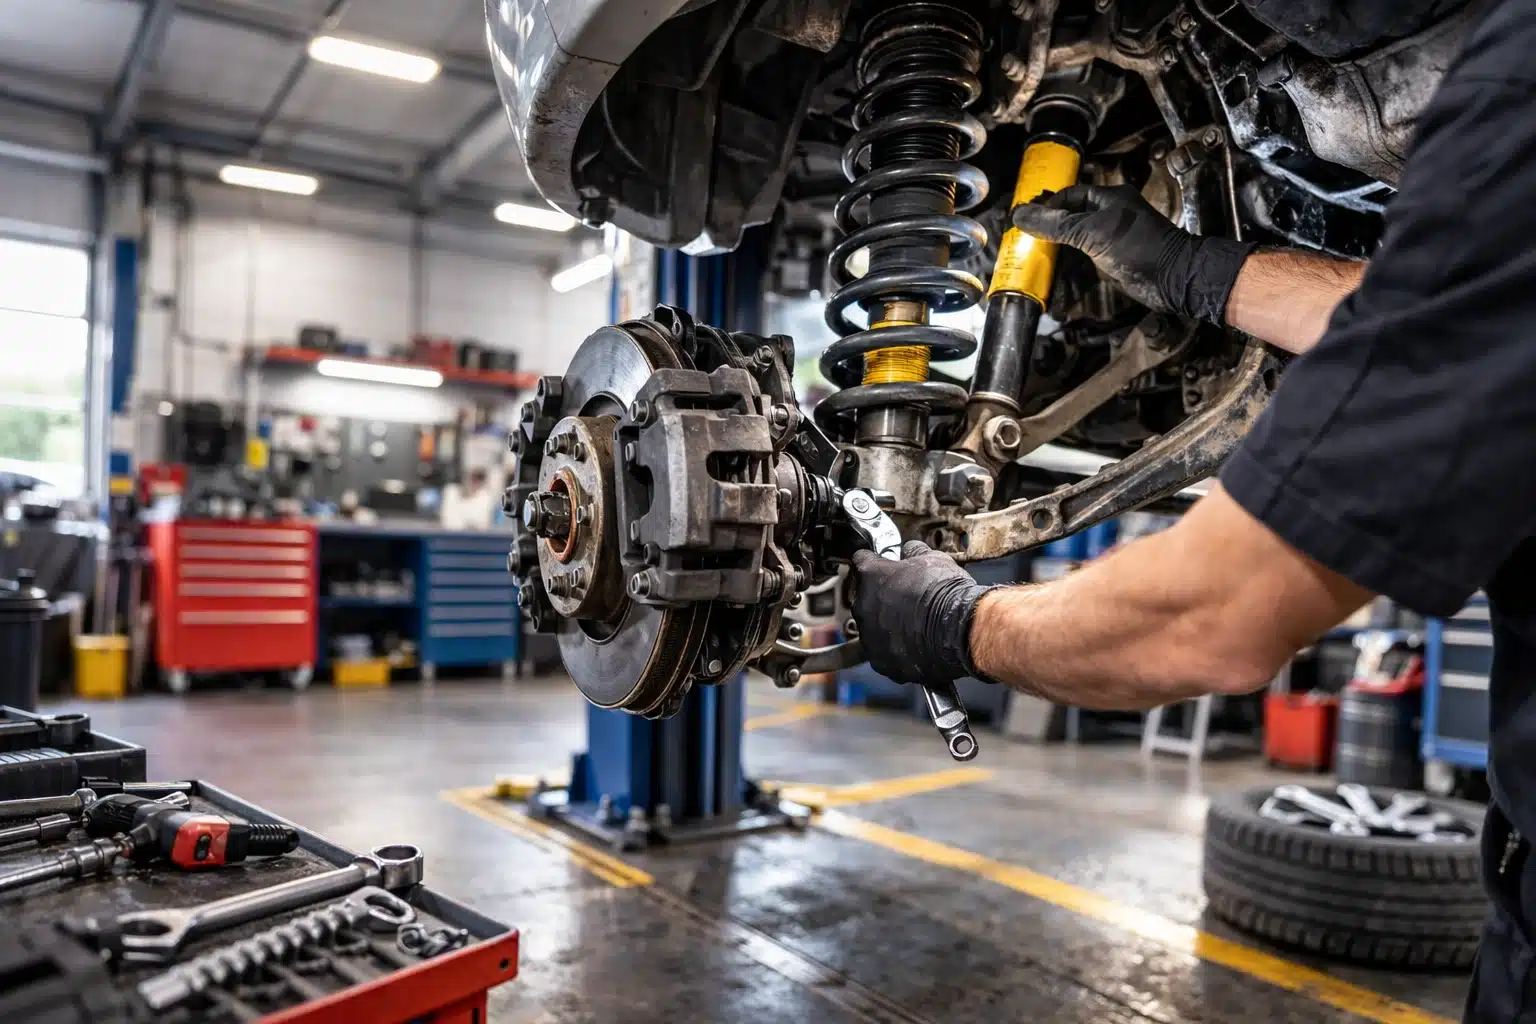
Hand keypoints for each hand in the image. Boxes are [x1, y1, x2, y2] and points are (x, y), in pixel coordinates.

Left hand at [849, 540, 990, 684]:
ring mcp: (869, 636)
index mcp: (870, 575)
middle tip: (905, 598)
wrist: (959, 629)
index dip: (876, 563)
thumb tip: (911, 550)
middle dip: (881, 597)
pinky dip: (895, 649)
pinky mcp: (881, 662)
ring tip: (913, 624)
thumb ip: (914, 552)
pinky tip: (915, 643)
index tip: (884, 566)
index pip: (862, 561)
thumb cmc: (945, 592)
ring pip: (872, 628)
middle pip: (864, 598)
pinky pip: (883, 653)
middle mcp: (862, 606)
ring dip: (886, 625)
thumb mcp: (932, 558)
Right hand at [1011, 183, 1255, 324]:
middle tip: (1025, 234)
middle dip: (1050, 223)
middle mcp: (1111, 213)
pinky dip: (1069, 255)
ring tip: (1034, 249)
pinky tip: (1055, 262)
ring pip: (1077, 233)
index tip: (1026, 219)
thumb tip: (1021, 215)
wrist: (1171, 277)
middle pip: (1072, 213)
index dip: (1047, 205)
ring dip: (1058, 240)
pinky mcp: (1114, 256)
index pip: (1069, 195)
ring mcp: (1113, 235)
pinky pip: (1085, 251)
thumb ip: (1056, 225)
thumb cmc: (1137, 247)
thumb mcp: (1092, 232)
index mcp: (1109, 198)